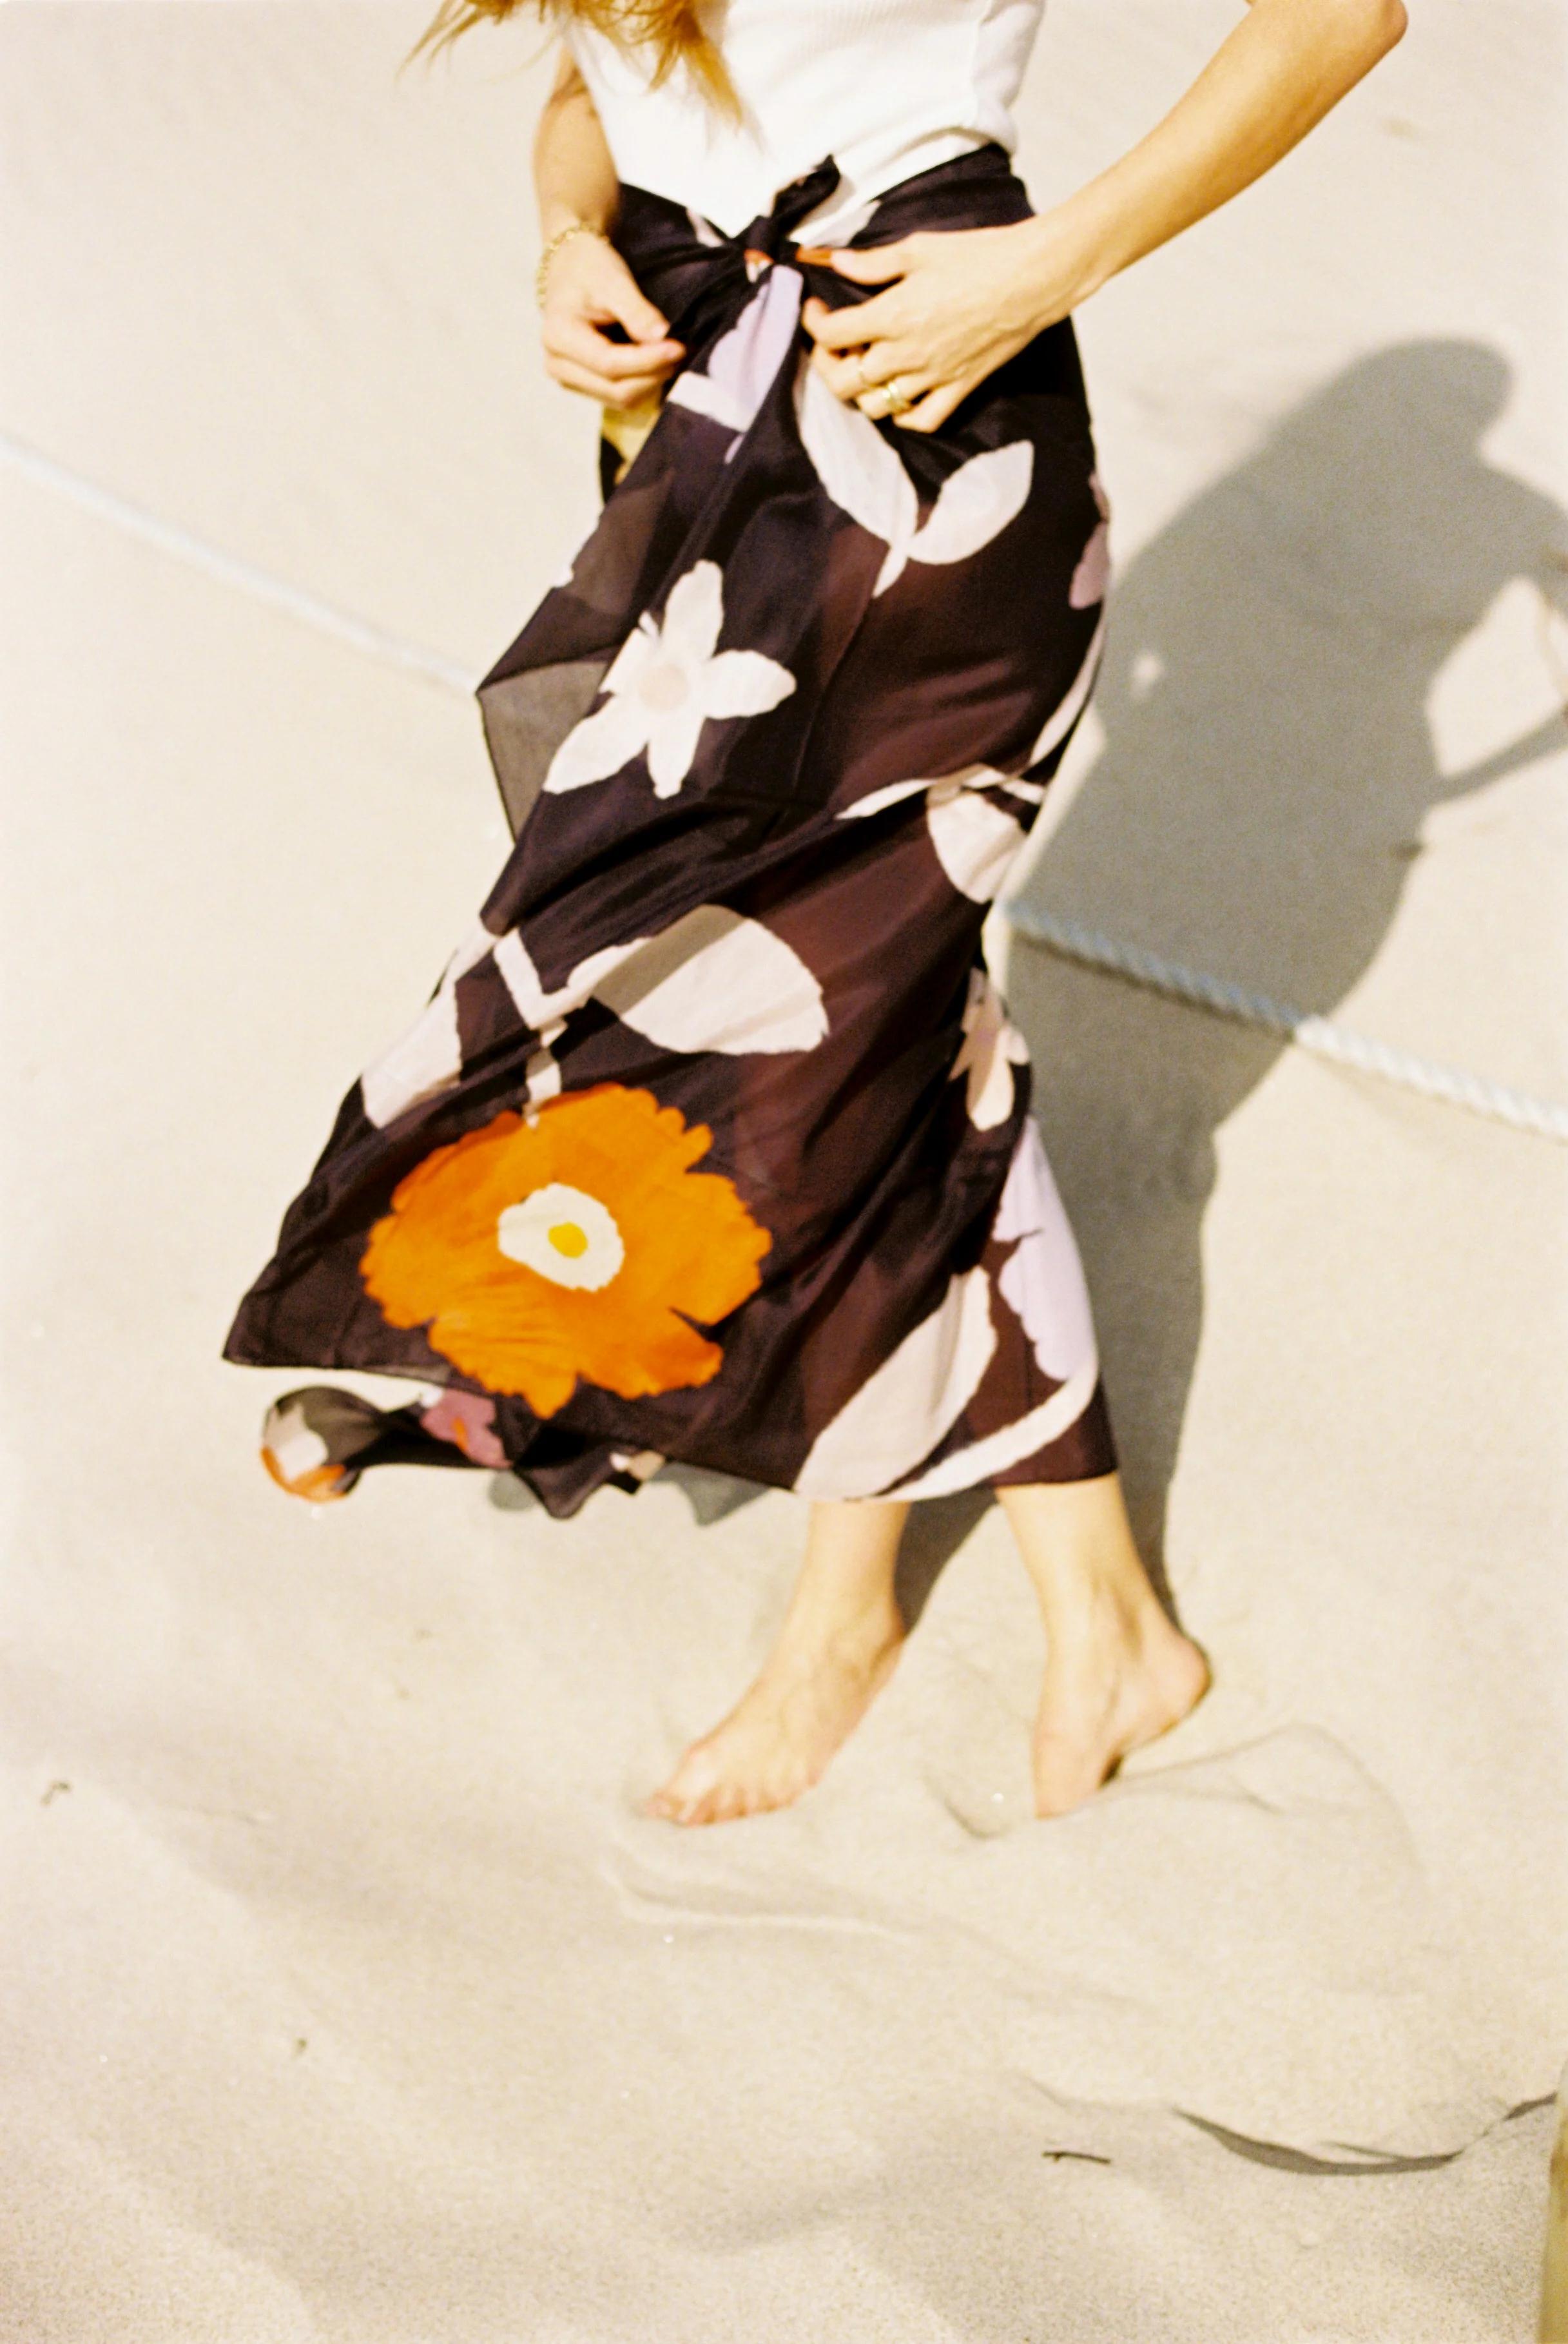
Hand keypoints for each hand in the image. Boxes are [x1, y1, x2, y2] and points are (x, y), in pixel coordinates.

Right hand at [540, 228, 685, 411]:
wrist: (570, 269)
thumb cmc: (590, 270)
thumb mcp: (613, 280)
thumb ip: (636, 311)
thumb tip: (663, 338)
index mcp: (559, 337)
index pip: (609, 364)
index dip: (647, 361)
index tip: (678, 348)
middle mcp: (558, 366)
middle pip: (615, 390)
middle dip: (653, 375)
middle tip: (680, 352)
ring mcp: (569, 380)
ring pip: (620, 399)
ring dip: (651, 383)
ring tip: (670, 356)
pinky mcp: (583, 385)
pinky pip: (619, 397)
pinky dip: (644, 384)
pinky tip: (657, 364)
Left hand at [799, 214, 1093, 432]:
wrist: (1032, 279)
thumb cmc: (979, 256)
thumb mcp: (920, 248)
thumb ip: (874, 263)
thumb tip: (838, 263)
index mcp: (892, 315)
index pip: (831, 334)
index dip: (813, 322)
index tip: (816, 308)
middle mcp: (906, 353)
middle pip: (843, 382)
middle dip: (827, 365)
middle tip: (832, 346)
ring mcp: (932, 377)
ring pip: (876, 407)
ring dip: (861, 391)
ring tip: (867, 366)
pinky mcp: (958, 388)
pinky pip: (922, 420)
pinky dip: (904, 416)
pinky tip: (902, 396)